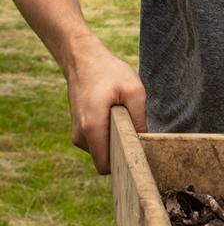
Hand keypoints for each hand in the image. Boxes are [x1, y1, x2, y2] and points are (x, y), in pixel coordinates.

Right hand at [65, 34, 146, 173]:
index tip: (139, 153)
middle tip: (137, 133)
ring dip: (115, 140)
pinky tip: (115, 116)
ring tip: (124, 118)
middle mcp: (80, 136)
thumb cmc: (109, 72)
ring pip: (102, 151)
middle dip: (122, 152)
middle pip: (105, 160)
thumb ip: (139, 119)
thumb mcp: (133, 91)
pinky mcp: (79, 129)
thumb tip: (144, 144)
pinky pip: (98, 141)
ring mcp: (77, 133)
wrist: (82, 59)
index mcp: (93, 128)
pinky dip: (108, 134)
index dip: (123, 164)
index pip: (106, 166)